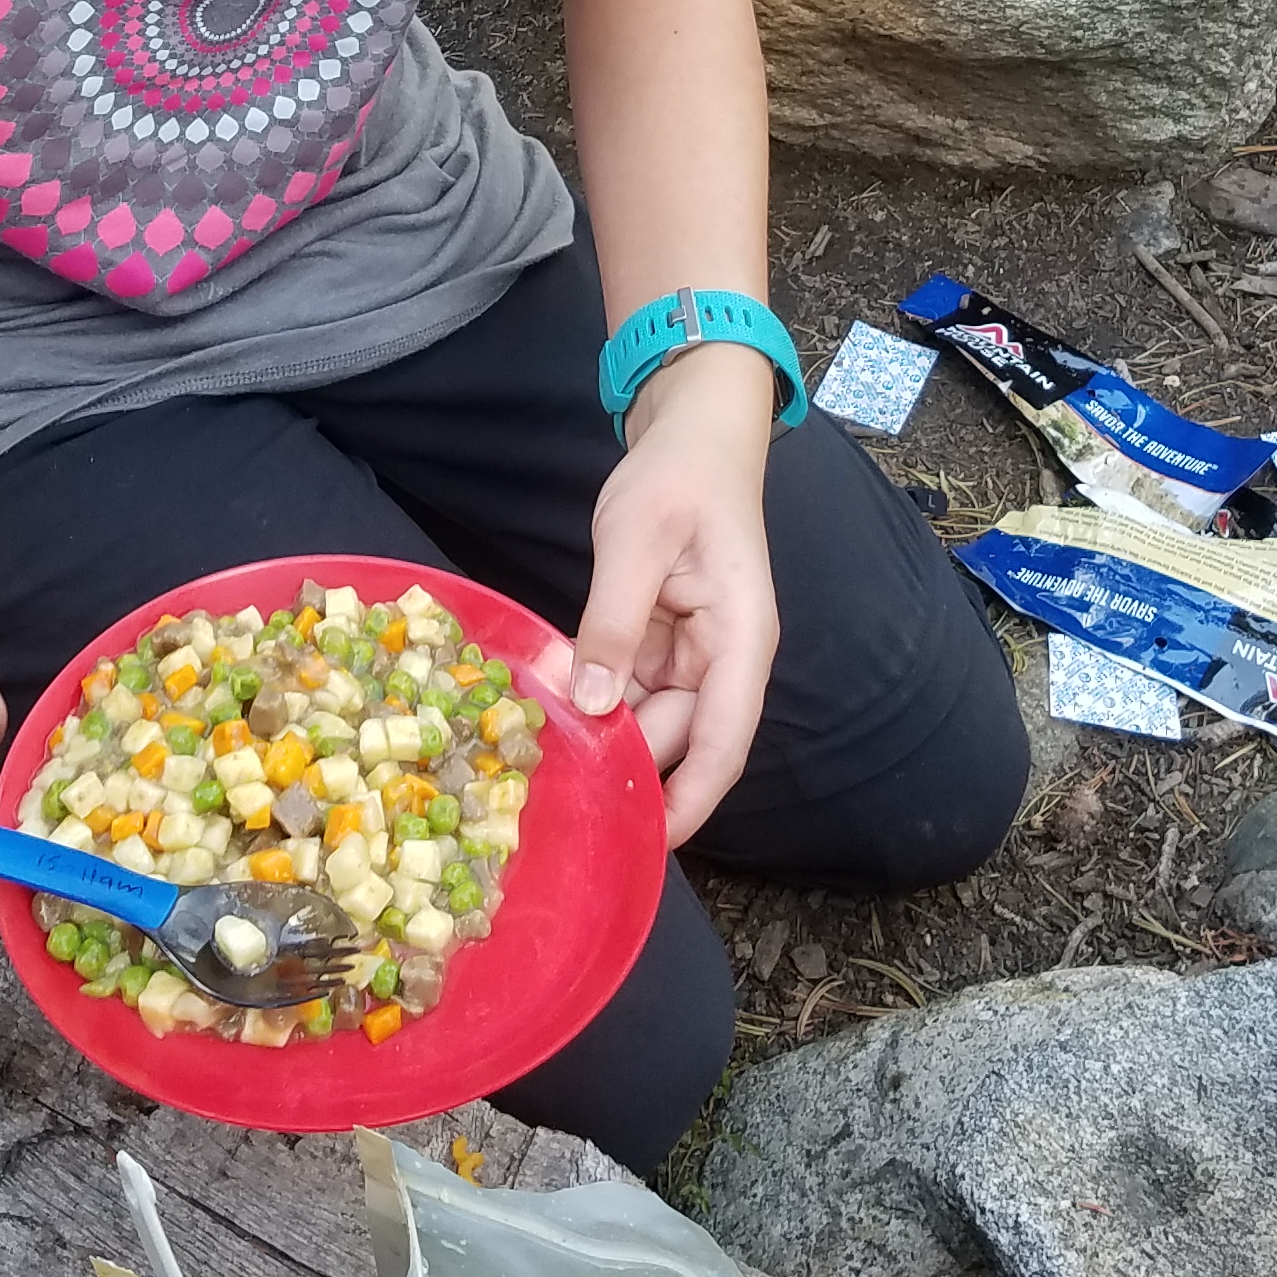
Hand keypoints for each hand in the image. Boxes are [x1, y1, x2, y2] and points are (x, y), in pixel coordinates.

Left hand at [538, 347, 780, 843]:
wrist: (692, 428)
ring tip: (536, 770)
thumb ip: (614, 623)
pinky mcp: (656, 637)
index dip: (690, 803)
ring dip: (600, 735)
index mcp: (740, 641)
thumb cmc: (680, 476)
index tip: (648, 847)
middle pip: (677, 737)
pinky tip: (543, 714)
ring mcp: (688, 650)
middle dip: (625, 770)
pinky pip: (624, 683)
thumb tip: (592, 706)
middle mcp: (721, 658)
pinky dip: (590, 697)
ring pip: (645, 716)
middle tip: (554, 810)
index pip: (724, 744)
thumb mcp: (637, 540)